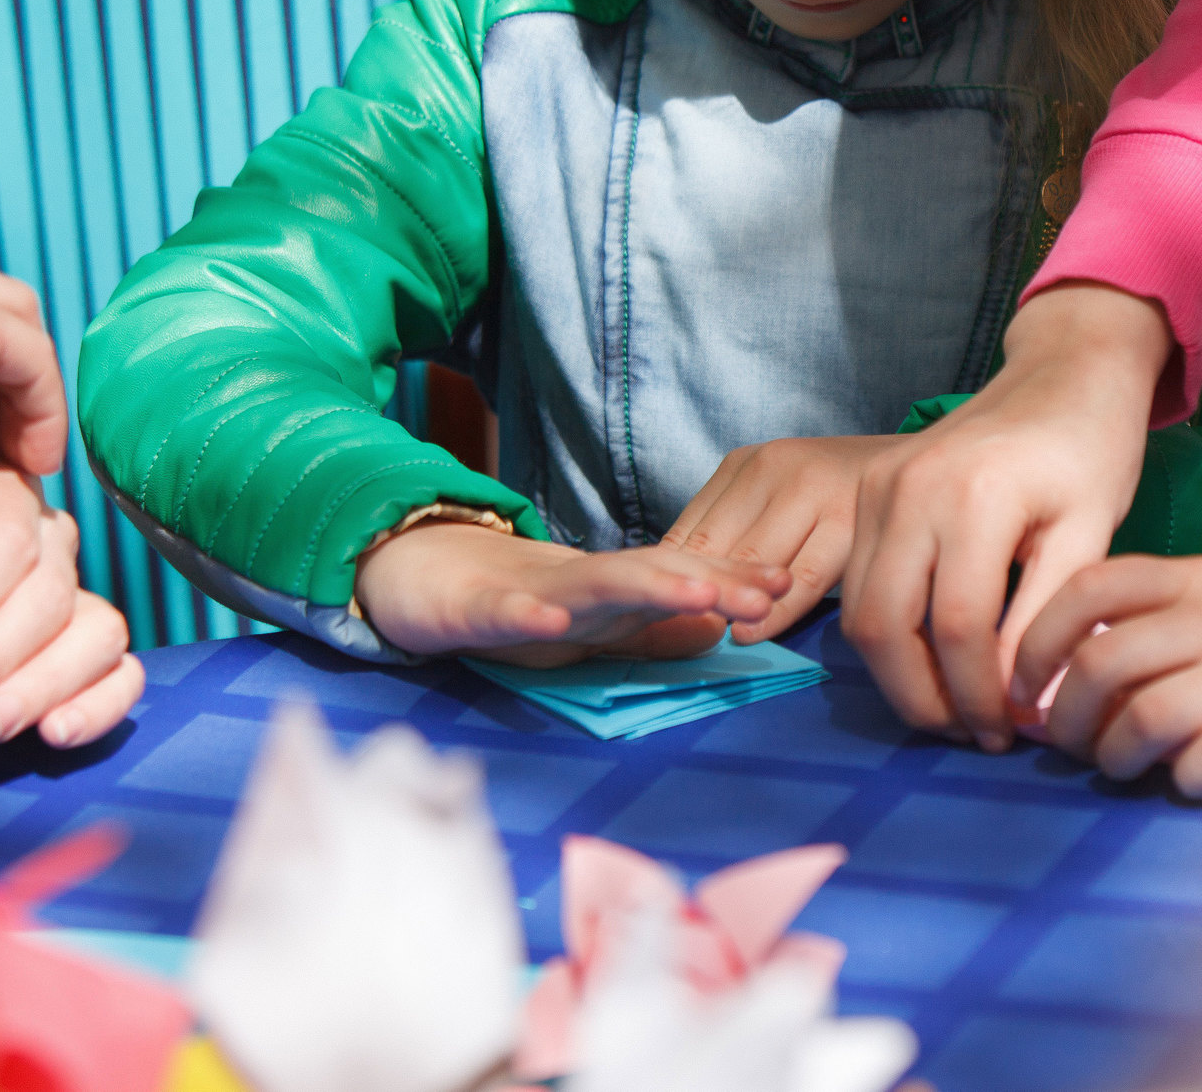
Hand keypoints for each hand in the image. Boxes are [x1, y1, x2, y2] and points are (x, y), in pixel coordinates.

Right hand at [355, 525, 791, 665]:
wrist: (415, 571)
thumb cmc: (513, 602)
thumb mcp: (591, 626)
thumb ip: (648, 630)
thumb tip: (715, 631)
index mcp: (611, 594)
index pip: (680, 581)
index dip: (732, 580)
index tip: (786, 583)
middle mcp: (580, 586)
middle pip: (652, 577)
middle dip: (710, 580)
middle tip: (765, 590)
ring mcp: (530, 593)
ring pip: (594, 586)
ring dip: (646, 587)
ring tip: (696, 592)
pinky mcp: (476, 608)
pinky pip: (505, 613)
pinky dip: (527, 614)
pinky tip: (550, 621)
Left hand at [664, 436, 892, 642]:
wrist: (924, 465)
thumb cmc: (840, 494)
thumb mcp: (778, 496)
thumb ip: (735, 531)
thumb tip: (681, 587)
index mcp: (748, 463)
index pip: (690, 530)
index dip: (672, 581)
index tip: (661, 621)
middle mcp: (778, 468)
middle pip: (718, 547)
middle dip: (697, 596)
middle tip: (678, 639)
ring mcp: (817, 490)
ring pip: (757, 562)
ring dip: (731, 605)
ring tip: (710, 641)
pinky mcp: (853, 520)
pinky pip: (803, 578)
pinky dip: (773, 611)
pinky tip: (752, 633)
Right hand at [844, 284, 1170, 750]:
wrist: (1060, 374)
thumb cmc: (1089, 451)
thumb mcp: (1089, 535)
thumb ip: (1048, 621)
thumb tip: (1023, 709)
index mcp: (975, 498)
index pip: (958, 627)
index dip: (979, 695)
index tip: (1007, 731)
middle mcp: (909, 490)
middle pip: (886, 627)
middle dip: (923, 698)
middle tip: (970, 734)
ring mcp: (877, 488)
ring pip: (858, 613)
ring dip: (898, 674)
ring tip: (953, 706)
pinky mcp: (865, 491)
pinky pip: (856, 584)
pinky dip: (886, 634)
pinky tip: (931, 659)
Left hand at [1009, 514, 1201, 797]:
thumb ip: (1174, 619)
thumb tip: (1089, 669)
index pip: (1089, 587)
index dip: (1038, 640)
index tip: (1027, 688)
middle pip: (1102, 661)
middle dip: (1068, 717)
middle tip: (1074, 748)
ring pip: (1150, 710)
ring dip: (1119, 753)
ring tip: (1127, 770)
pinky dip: (1190, 775)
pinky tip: (1195, 781)